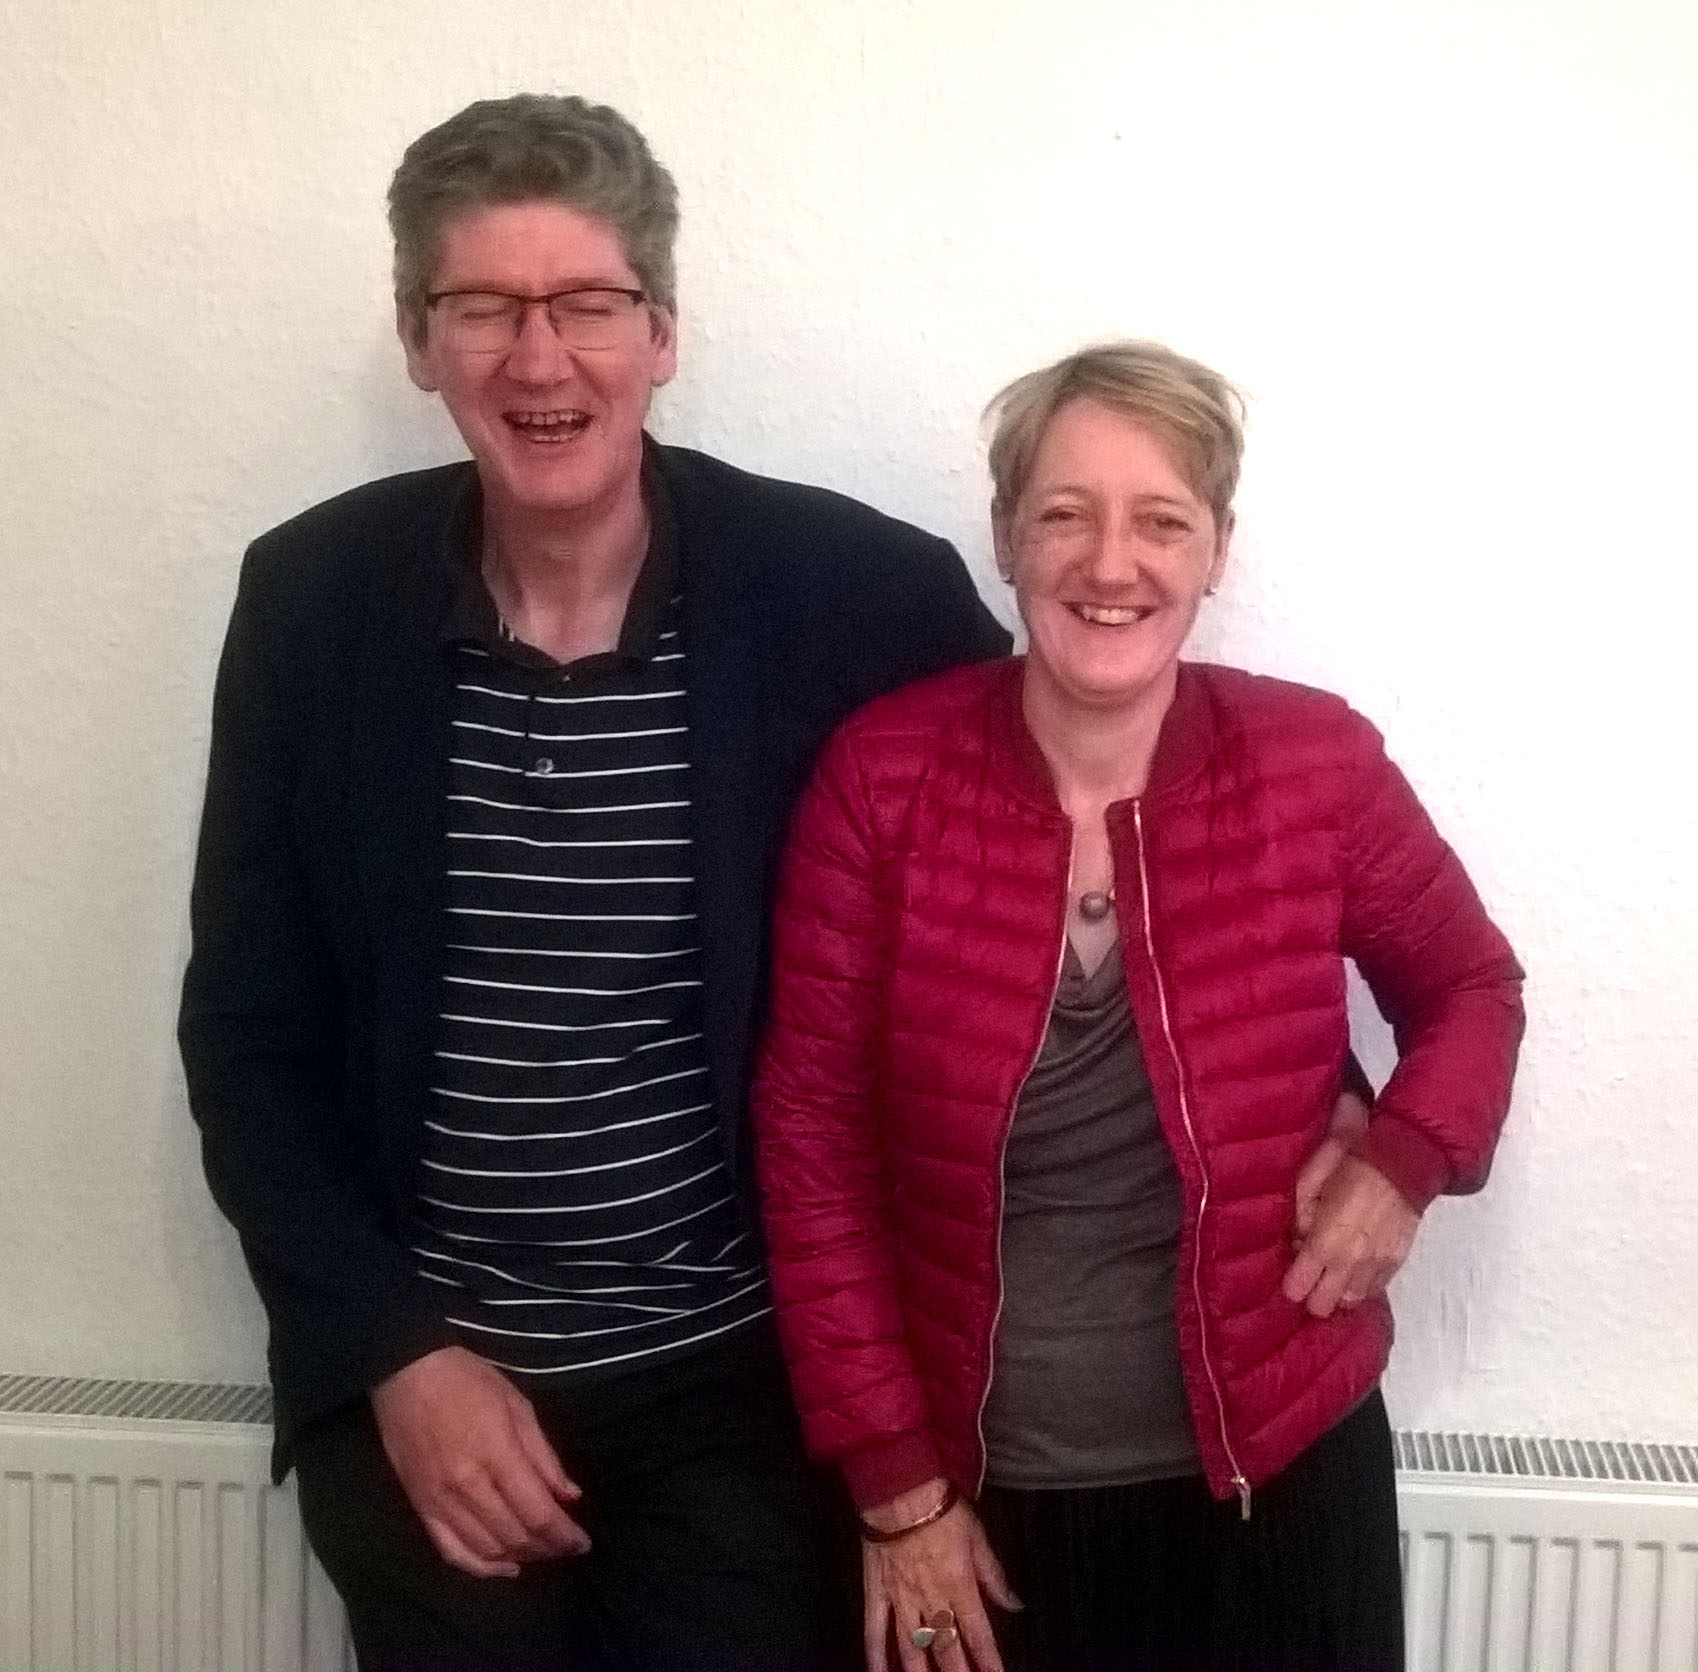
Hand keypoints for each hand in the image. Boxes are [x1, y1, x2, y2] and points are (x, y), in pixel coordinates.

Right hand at [370, 1345, 587, 1577]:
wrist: (405, 1374)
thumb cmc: (468, 1381)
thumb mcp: (517, 1405)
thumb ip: (544, 1456)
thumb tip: (569, 1496)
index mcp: (497, 1455)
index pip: (537, 1512)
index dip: (564, 1535)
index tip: (582, 1543)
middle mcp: (468, 1487)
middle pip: (515, 1536)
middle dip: (548, 1548)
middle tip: (566, 1546)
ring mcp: (440, 1502)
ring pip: (487, 1549)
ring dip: (520, 1557)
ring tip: (541, 1552)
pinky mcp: (421, 1508)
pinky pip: (451, 1551)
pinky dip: (480, 1567)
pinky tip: (504, 1567)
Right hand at [861, 1479, 1019, 1671]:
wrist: (899, 1488)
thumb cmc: (943, 1508)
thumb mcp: (978, 1536)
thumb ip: (994, 1575)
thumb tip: (1015, 1604)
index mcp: (959, 1586)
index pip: (978, 1634)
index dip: (989, 1662)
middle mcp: (931, 1600)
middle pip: (946, 1651)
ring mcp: (900, 1600)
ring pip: (912, 1650)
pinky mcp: (876, 1593)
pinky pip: (874, 1631)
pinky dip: (875, 1657)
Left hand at [1284, 1150, 1418, 1318]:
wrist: (1400, 1163)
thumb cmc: (1348, 1166)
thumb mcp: (1308, 1183)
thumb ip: (1300, 1217)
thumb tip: (1299, 1240)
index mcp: (1323, 1243)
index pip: (1298, 1288)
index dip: (1291, 1285)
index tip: (1292, 1275)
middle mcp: (1349, 1263)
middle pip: (1323, 1306)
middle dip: (1313, 1296)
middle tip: (1312, 1277)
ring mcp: (1376, 1266)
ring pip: (1351, 1301)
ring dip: (1339, 1291)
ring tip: (1335, 1274)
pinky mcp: (1396, 1262)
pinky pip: (1375, 1289)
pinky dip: (1362, 1284)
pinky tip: (1357, 1269)